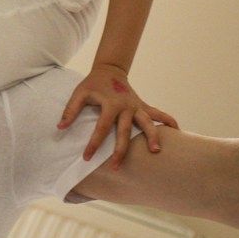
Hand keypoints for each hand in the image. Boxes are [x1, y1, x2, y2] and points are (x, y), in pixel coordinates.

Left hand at [59, 63, 177, 166]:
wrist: (110, 70)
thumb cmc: (92, 84)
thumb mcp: (79, 93)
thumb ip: (70, 110)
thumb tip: (60, 127)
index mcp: (110, 104)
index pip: (101, 128)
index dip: (93, 144)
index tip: (87, 158)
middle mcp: (126, 107)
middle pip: (125, 132)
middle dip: (120, 151)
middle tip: (115, 167)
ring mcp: (137, 107)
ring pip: (148, 123)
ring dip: (153, 137)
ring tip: (156, 151)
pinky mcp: (143, 106)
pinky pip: (159, 114)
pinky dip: (169, 121)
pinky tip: (178, 132)